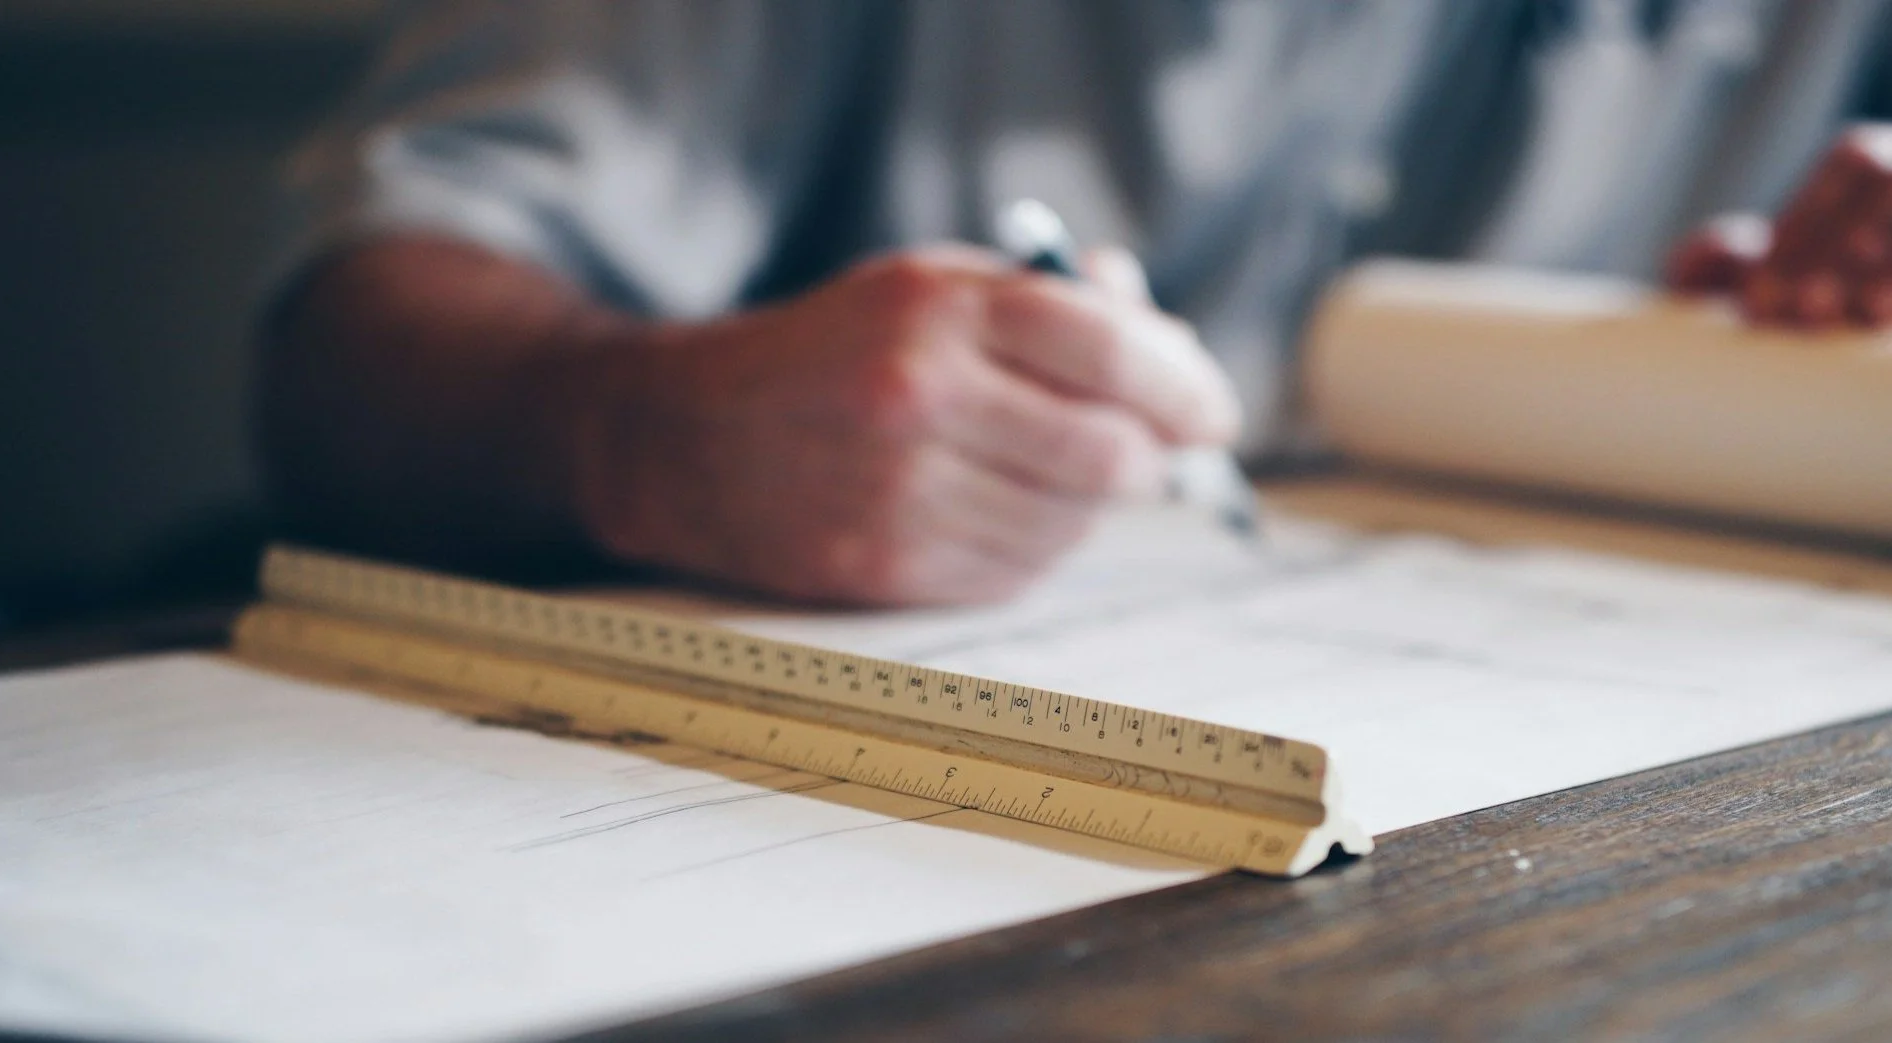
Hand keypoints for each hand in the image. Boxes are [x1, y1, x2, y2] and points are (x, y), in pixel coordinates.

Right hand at [569, 245, 1239, 605]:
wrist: (679, 437)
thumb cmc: (830, 354)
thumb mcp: (927, 287)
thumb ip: (1050, 302)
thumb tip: (1167, 337)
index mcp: (937, 309)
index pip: (1110, 350)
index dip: (1185, 386)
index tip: (1213, 412)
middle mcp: (919, 398)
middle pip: (1109, 454)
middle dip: (1149, 458)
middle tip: (1150, 452)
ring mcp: (901, 493)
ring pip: (1072, 524)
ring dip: (1088, 507)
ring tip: (1047, 472)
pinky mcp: (885, 568)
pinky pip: (1019, 573)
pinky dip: (1035, 546)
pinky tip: (998, 511)